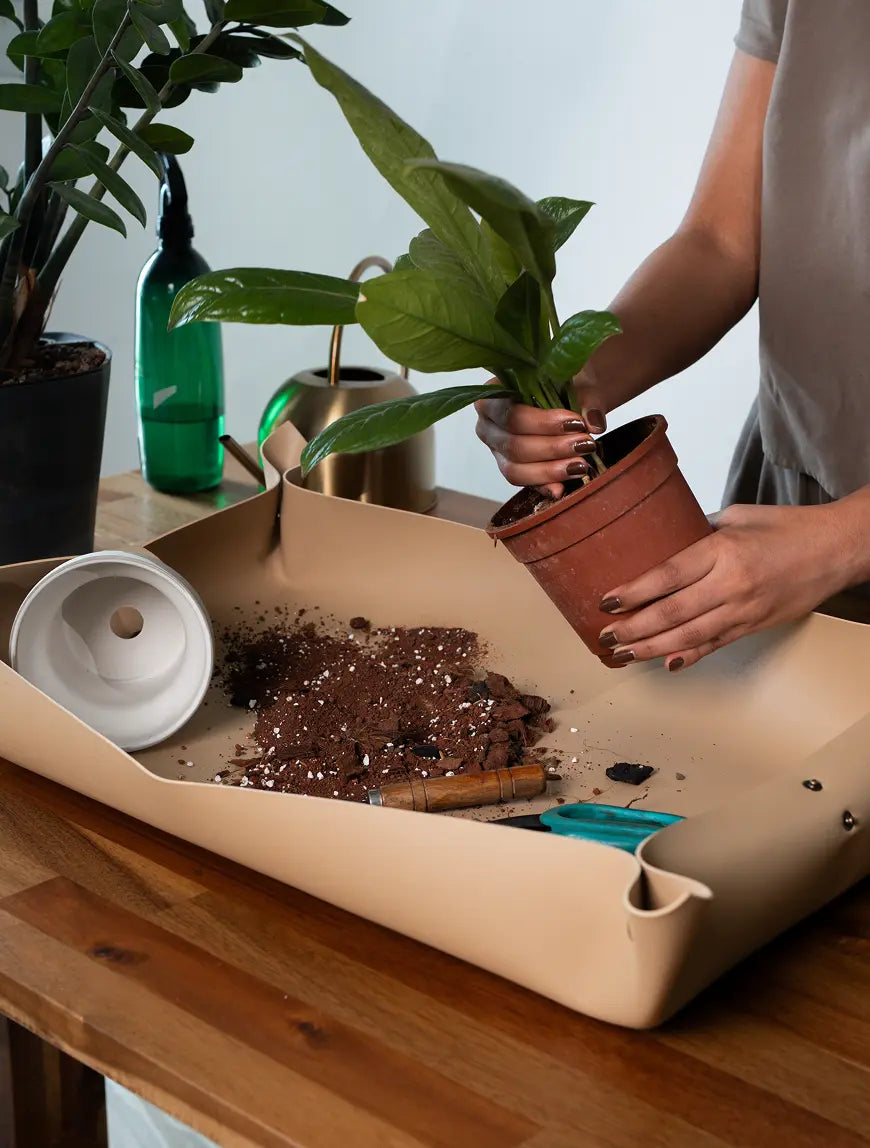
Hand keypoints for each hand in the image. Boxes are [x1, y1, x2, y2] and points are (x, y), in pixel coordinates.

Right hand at [475, 377, 607, 497]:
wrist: (569, 394)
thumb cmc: (564, 382)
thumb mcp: (577, 380)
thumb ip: (587, 397)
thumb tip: (593, 423)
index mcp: (493, 397)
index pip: (510, 414)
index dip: (542, 423)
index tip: (576, 423)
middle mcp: (488, 426)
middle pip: (513, 445)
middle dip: (552, 448)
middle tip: (585, 444)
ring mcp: (498, 452)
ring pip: (515, 470)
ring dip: (550, 470)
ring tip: (581, 465)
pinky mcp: (513, 470)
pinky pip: (524, 484)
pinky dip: (545, 486)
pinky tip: (562, 488)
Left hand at [597, 503, 860, 670]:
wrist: (836, 549)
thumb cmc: (787, 527)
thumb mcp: (737, 516)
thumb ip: (699, 532)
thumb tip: (668, 544)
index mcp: (722, 550)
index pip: (667, 575)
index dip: (634, 592)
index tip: (608, 601)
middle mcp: (731, 584)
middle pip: (672, 613)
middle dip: (634, 628)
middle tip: (606, 635)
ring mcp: (744, 610)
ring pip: (689, 636)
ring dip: (652, 648)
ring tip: (624, 653)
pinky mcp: (755, 625)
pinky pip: (716, 644)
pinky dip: (690, 656)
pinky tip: (667, 663)